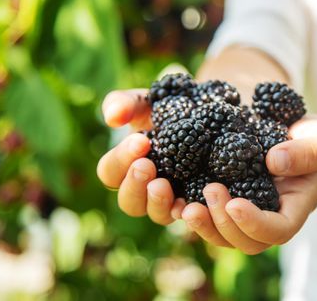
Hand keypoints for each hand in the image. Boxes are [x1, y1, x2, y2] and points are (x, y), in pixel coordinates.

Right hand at [96, 89, 184, 223]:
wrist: (206, 112)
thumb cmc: (167, 107)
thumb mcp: (145, 101)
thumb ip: (125, 104)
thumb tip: (113, 118)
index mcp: (125, 166)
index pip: (110, 172)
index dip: (121, 159)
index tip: (141, 141)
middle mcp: (144, 188)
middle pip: (129, 202)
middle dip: (135, 185)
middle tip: (147, 166)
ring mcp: (170, 199)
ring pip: (156, 214)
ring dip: (157, 202)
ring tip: (163, 184)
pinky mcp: (196, 202)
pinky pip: (188, 216)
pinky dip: (187, 211)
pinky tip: (190, 202)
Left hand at [182, 116, 316, 253]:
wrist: (302, 136)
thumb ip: (306, 153)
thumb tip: (273, 162)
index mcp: (292, 210)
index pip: (276, 231)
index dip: (254, 224)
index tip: (235, 203)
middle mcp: (266, 217)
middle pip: (244, 241)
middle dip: (223, 224)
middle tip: (210, 190)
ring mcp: (246, 210)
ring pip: (222, 234)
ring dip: (203, 224)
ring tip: (186, 203)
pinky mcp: (228, 197)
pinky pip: (208, 214)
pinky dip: (190, 209)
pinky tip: (175, 196)